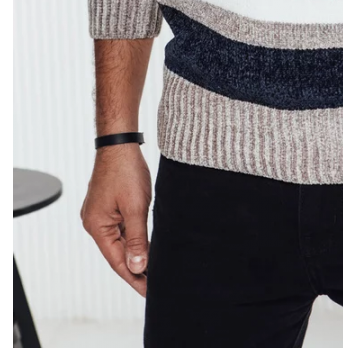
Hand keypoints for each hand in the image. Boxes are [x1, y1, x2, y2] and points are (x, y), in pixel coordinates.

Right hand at [81, 143, 151, 295]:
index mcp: (97, 227)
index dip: (134, 278)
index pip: (117, 261)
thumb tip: (137, 267)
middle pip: (117, 253)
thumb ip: (137, 239)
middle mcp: (94, 223)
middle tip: (156, 283)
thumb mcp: (135, 207)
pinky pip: (121, 227)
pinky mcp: (108, 205)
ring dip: (136, 252)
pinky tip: (146, 244)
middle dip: (136, 268)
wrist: (120, 142)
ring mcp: (100, 214)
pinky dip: (133, 237)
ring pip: (120, 240)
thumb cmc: (126, 171)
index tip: (149, 292)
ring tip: (154, 268)